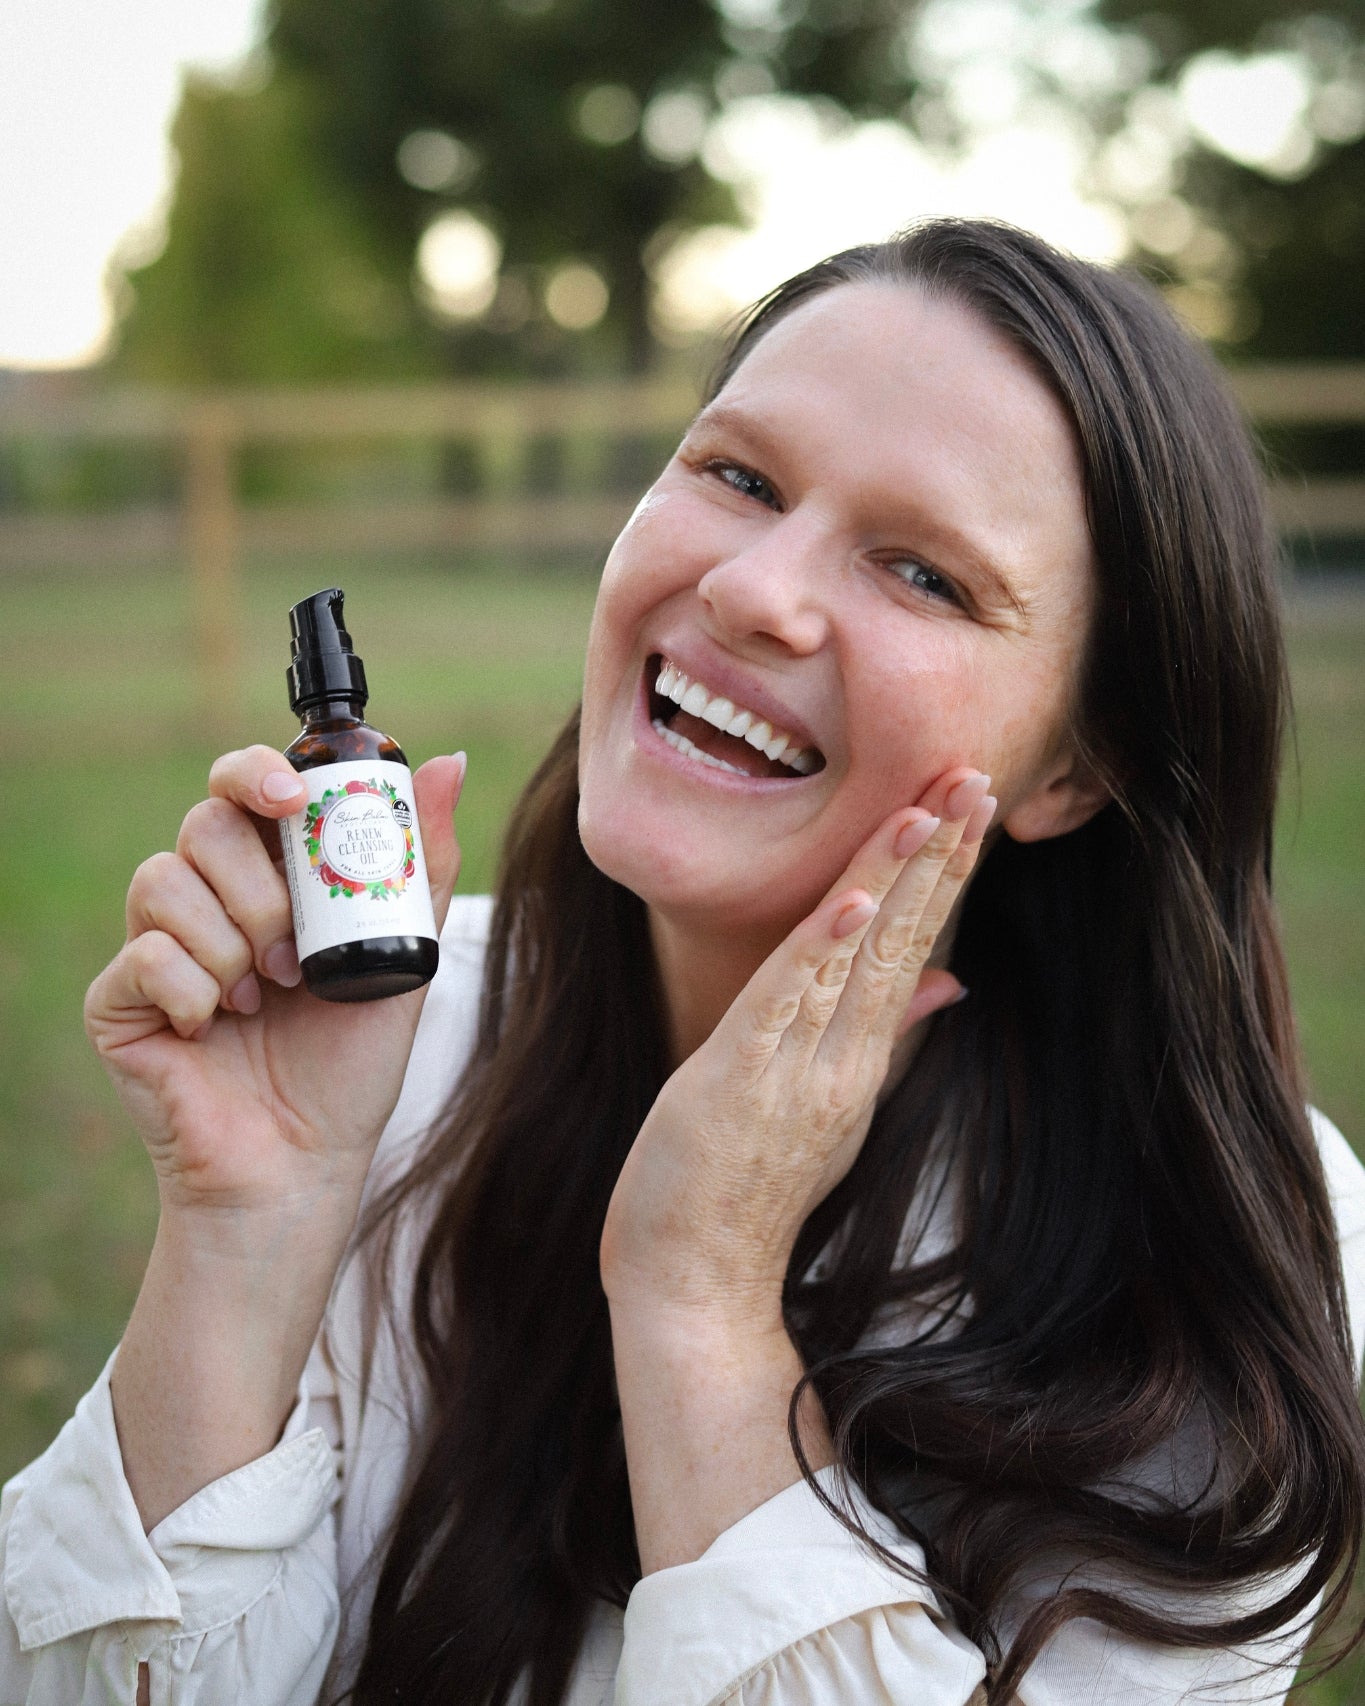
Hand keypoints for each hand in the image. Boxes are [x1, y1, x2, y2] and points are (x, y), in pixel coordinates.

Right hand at [84, 745, 464, 1234]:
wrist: (305, 1165)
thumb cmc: (350, 1066)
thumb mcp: (404, 955)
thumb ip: (420, 863)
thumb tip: (448, 763)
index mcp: (271, 879)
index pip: (244, 786)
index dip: (258, 773)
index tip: (293, 799)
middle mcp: (209, 901)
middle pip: (205, 822)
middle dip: (260, 885)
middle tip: (295, 954)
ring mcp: (159, 947)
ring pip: (164, 878)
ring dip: (231, 940)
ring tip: (267, 995)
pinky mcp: (121, 1000)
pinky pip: (145, 954)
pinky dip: (195, 990)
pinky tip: (219, 1026)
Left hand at [599, 768, 995, 1325]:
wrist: (698, 1282)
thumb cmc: (750, 1190)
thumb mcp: (831, 1108)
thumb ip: (886, 1036)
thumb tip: (951, 981)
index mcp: (859, 1057)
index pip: (914, 945)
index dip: (943, 870)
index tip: (973, 801)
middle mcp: (842, 1057)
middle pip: (902, 938)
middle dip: (938, 854)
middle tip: (977, 775)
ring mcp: (798, 1070)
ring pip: (853, 957)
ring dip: (892, 879)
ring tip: (928, 809)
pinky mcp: (742, 1079)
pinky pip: (788, 1002)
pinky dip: (823, 950)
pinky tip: (856, 900)